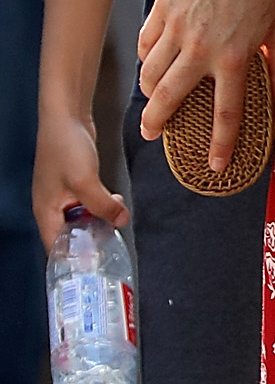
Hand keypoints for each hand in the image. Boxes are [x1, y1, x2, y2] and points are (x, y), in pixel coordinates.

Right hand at [33, 109, 127, 252]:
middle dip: (89, 241)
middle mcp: (51, 206)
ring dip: (99, 220)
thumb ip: (102, 205)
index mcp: (45, 211)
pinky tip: (115, 202)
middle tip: (110, 248)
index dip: (72, 260)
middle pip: (69, 235)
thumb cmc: (65, 145)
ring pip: (81, 218)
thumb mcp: (85, 181)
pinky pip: (87, 202)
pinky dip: (100, 205)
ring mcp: (62, 194)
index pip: (54, 248)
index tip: (91, 268)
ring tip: (115, 222)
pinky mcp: (74, 182)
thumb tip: (120, 220)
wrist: (66, 114)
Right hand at [137, 0, 274, 168]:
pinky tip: (150, 62)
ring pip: (150, 73)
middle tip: (152, 135)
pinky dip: (145, 58)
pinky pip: (145, 44)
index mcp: (235, 58)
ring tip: (151, 100)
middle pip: (169, 98)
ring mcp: (176, 29)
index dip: (221, 144)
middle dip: (157, 123)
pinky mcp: (161, 10)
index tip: (215, 165)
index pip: (226, 112)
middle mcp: (200, 49)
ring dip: (148, 92)